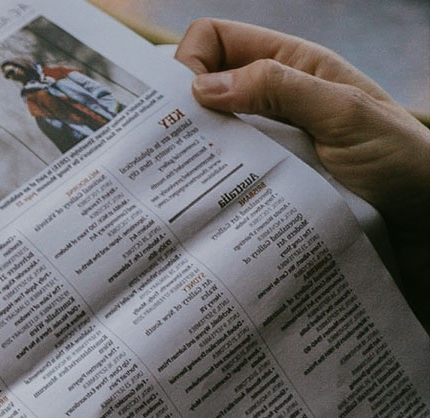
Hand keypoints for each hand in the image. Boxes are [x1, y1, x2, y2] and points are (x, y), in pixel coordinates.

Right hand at [174, 18, 429, 253]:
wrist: (429, 224)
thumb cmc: (404, 161)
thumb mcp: (345, 114)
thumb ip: (279, 89)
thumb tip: (202, 87)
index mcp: (291, 67)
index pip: (215, 41)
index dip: (190, 62)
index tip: (184, 105)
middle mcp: (274, 101)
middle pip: (201, 91)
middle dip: (180, 113)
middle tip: (166, 148)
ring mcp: (268, 144)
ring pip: (207, 139)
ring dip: (193, 158)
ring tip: (182, 185)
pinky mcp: (267, 186)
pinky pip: (222, 180)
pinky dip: (208, 190)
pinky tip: (204, 207)